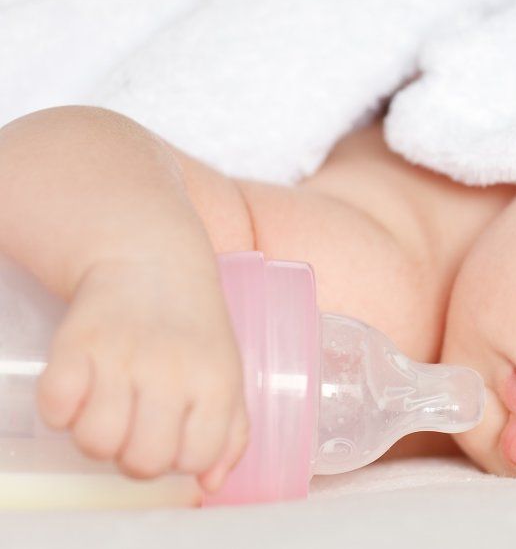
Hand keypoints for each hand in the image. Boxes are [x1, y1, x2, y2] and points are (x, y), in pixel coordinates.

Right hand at [35, 258, 248, 493]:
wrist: (151, 261)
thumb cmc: (193, 330)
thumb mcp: (226, 374)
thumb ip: (230, 431)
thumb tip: (211, 483)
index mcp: (216, 382)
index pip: (197, 458)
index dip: (182, 458)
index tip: (175, 436)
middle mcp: (172, 371)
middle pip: (144, 461)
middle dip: (135, 457)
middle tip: (136, 427)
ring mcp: (123, 357)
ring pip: (96, 441)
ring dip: (95, 437)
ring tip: (106, 410)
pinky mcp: (76, 343)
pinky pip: (56, 408)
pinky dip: (60, 410)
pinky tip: (78, 390)